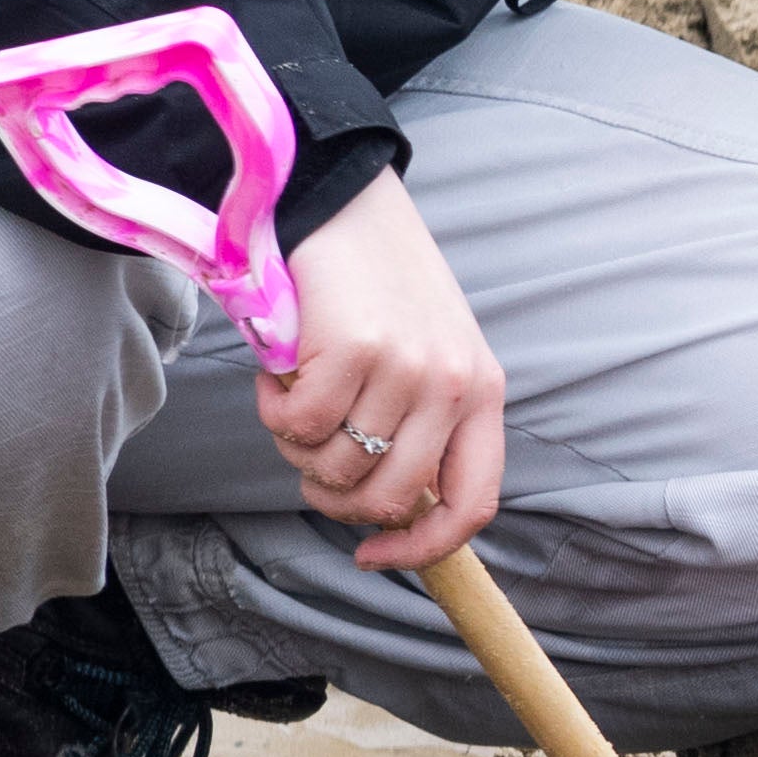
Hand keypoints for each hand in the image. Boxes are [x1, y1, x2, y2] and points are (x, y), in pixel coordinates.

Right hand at [269, 170, 509, 571]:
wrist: (341, 200)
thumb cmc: (376, 289)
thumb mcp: (427, 357)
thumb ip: (421, 427)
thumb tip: (390, 513)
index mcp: (484, 393)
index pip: (473, 505)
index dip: (421, 549)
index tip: (372, 556)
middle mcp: (456, 385)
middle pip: (390, 499)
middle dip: (334, 499)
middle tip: (306, 464)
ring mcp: (408, 367)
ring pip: (336, 466)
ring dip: (298, 448)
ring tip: (297, 398)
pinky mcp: (354, 349)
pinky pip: (299, 425)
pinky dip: (273, 408)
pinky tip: (280, 371)